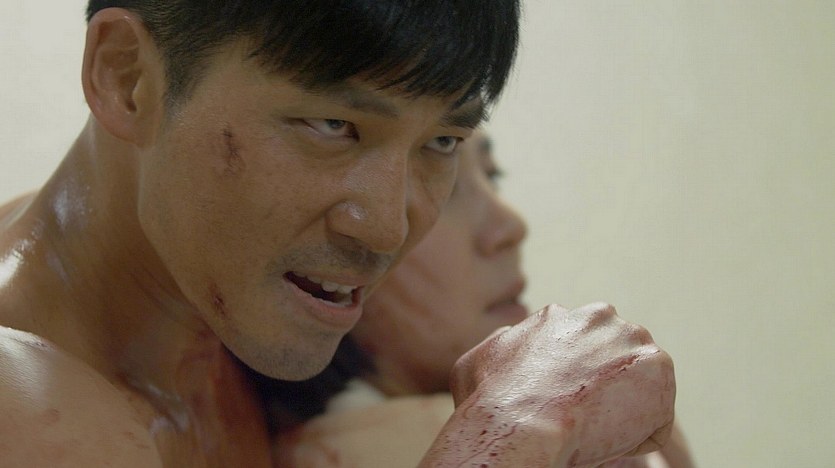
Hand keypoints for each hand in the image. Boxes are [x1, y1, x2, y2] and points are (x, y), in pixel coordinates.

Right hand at [448, 303, 675, 466]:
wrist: (523, 421)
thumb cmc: (492, 398)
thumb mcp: (477, 359)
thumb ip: (501, 342)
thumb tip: (510, 337)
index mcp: (559, 316)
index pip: (581, 343)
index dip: (576, 377)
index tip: (568, 400)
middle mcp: (598, 316)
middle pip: (614, 353)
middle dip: (607, 382)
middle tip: (588, 415)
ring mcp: (630, 338)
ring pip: (639, 378)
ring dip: (626, 405)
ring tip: (599, 431)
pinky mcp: (657, 366)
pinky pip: (658, 412)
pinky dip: (642, 432)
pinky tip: (614, 443)